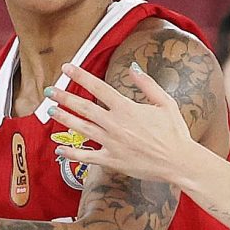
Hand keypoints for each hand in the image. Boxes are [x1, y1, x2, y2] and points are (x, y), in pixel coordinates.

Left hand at [49, 63, 200, 186]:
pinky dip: (71, 153)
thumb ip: (147, 84)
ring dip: (64, 119)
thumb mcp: (165, 103)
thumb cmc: (175, 132)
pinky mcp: (112, 160)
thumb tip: (133, 67)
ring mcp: (112, 143)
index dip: (80, 76)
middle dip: (64, 97)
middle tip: (50, 90)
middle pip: (84, 107)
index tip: (66, 68)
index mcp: (127, 108)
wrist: (179, 161)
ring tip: (50, 111)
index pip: (98, 87)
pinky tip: (59, 148)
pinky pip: (87, 156)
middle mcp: (115, 124)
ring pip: (81, 128)